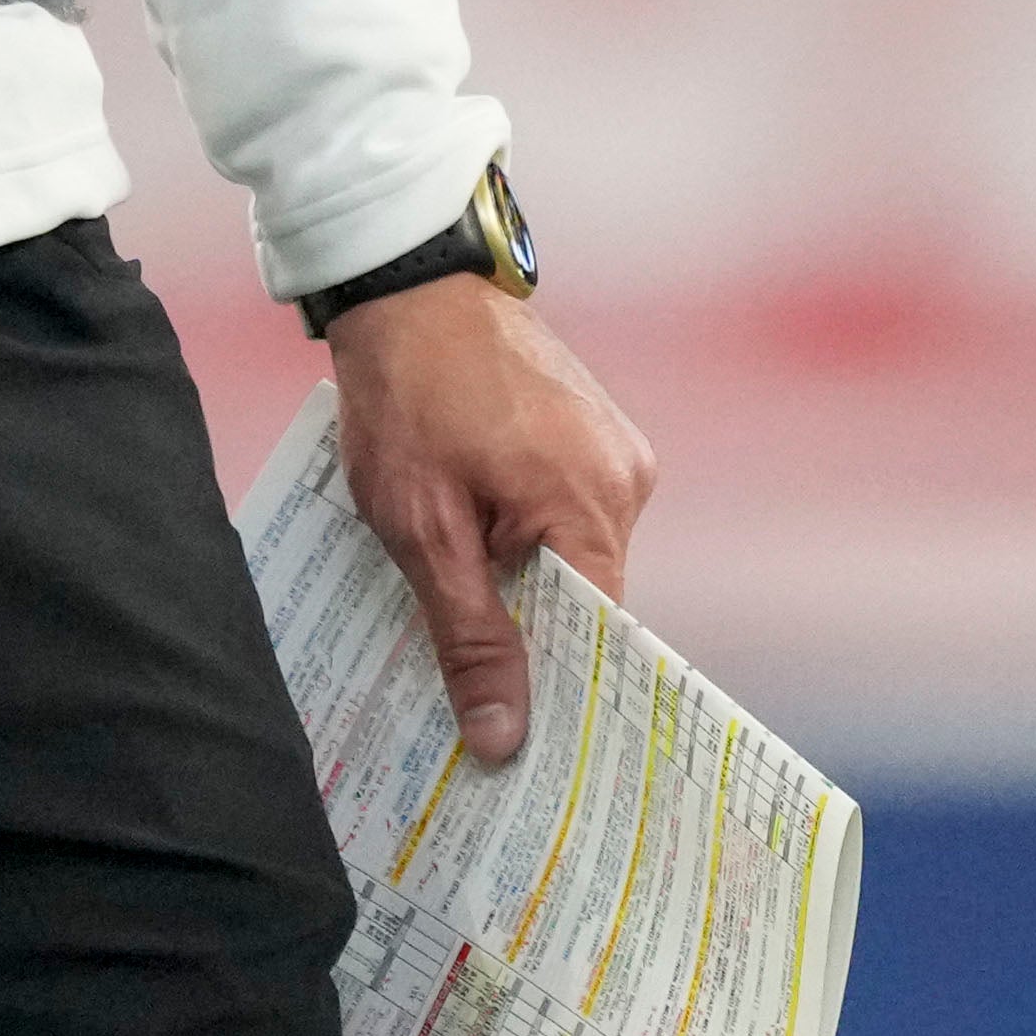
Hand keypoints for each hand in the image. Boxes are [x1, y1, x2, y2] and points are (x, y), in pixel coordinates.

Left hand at [326, 276, 655, 763]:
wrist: (408, 288)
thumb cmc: (408, 401)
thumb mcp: (423, 532)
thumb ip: (471, 636)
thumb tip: (505, 739)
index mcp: (594, 504)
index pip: (599, 636)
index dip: (557, 693)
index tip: (518, 748)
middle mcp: (627, 477)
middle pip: (586, 598)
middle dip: (528, 638)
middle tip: (464, 690)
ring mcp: (614, 447)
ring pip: (572, 555)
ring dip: (518, 580)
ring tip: (452, 598)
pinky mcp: (592, 429)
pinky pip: (567, 510)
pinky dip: (523, 535)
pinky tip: (467, 539)